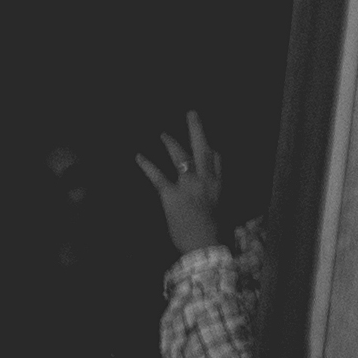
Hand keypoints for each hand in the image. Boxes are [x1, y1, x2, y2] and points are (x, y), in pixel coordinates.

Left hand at [135, 111, 227, 258]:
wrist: (204, 244)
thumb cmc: (211, 233)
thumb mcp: (219, 211)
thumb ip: (213, 198)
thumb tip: (207, 196)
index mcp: (217, 186)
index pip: (216, 161)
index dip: (212, 150)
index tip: (209, 143)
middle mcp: (205, 181)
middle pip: (202, 149)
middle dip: (196, 130)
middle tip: (191, 113)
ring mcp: (189, 186)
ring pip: (181, 157)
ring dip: (171, 143)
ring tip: (162, 133)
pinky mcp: (172, 195)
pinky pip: (158, 176)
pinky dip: (147, 165)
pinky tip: (138, 156)